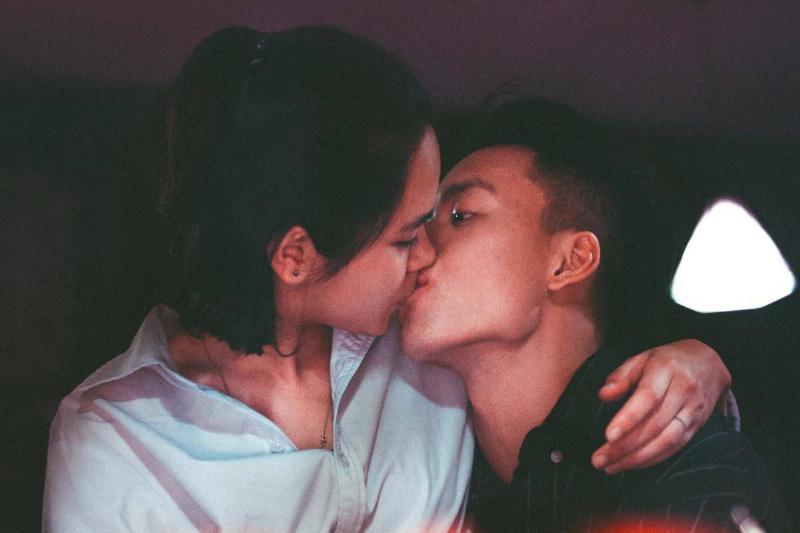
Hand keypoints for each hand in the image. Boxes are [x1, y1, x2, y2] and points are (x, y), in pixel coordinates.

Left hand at [591, 339, 730, 473]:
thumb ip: (620, 376)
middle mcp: (683, 391)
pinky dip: (652, 459)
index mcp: (666, 370)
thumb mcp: (641, 359)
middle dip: (625, 446)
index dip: (629, 419)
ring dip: (637, 458)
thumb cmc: (665, 362)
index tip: (608, 436)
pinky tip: (631, 465)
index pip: (648, 398)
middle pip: (654, 424)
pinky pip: (675, 447)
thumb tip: (603, 395)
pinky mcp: (697, 426)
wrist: (708, 363)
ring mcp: (693, 411)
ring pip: (666, 441)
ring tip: (611, 467)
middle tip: (599, 460)